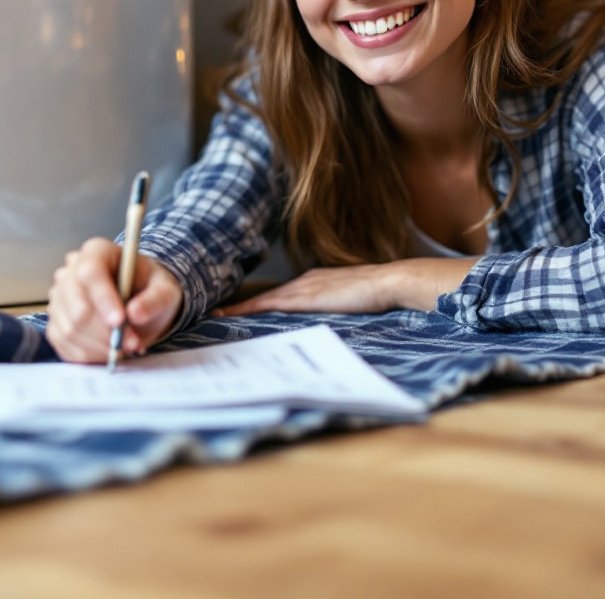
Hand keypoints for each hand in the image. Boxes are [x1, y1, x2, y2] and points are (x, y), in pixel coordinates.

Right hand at [46, 237, 183, 363]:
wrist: (139, 301)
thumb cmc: (149, 289)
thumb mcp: (164, 290)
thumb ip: (155, 299)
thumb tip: (135, 314)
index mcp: (96, 252)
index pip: (90, 272)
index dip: (103, 298)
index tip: (120, 321)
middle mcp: (70, 271)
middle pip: (78, 306)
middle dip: (106, 332)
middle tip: (132, 343)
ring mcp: (59, 298)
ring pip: (70, 329)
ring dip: (100, 347)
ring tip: (125, 347)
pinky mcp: (56, 322)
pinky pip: (65, 345)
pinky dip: (90, 355)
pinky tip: (109, 350)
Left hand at [214, 258, 475, 316]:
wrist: (390, 282)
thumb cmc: (379, 294)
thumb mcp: (352, 302)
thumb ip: (338, 309)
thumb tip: (332, 323)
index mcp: (315, 282)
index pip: (279, 295)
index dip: (257, 304)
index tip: (237, 311)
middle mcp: (303, 281)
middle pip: (265, 296)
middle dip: (241, 305)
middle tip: (215, 312)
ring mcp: (302, 287)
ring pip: (261, 299)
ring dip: (239, 308)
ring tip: (214, 314)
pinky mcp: (304, 296)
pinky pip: (267, 304)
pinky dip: (247, 309)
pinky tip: (230, 314)